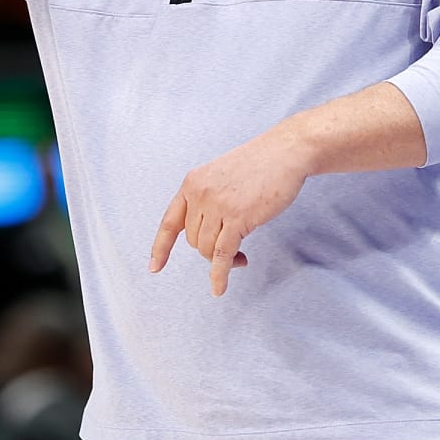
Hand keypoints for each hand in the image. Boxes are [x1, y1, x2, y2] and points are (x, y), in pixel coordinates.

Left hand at [149, 132, 309, 296]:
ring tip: (240, 257)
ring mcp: (217, 205)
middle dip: (209, 250)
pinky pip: (221, 255)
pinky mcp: (238, 218)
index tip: (154, 267)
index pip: (169, 222)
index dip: (161, 247)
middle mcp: (199, 193)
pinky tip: (219, 288)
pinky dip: (219, 275)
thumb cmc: (260, 164)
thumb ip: (208, 200)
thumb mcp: (221, 176)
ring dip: (221, 260)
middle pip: (192, 240)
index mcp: (192, 182)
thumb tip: (207, 237)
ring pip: (205, 249)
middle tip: (232, 250)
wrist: (285, 151)